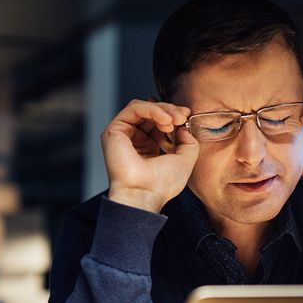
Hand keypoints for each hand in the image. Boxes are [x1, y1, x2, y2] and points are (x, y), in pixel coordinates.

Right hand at [102, 98, 199, 212]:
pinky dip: (152, 109)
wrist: (144, 194)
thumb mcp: (185, 160)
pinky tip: (165, 120)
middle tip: (183, 117)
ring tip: (175, 120)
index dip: (173, 115)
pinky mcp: (114, 131)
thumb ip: (189, 141)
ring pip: (142, 107)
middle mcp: (133, 140)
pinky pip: (134, 109)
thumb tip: (184, 126)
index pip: (158, 122)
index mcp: (147, 148)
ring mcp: (122, 135)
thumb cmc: (161, 185)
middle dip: (170, 111)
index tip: (186, 117)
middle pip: (151, 112)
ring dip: (162, 110)